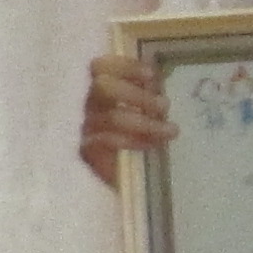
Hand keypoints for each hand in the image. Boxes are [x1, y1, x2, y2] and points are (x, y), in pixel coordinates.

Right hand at [78, 52, 169, 186]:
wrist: (105, 187)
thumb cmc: (121, 143)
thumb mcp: (131, 114)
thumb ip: (136, 97)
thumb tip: (158, 84)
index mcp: (92, 89)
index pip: (100, 66)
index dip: (125, 67)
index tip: (152, 76)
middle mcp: (81, 104)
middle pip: (103, 87)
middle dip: (136, 94)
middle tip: (165, 105)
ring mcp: (81, 127)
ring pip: (111, 116)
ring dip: (146, 122)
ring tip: (171, 130)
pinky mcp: (82, 151)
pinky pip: (108, 141)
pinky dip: (134, 141)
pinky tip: (152, 146)